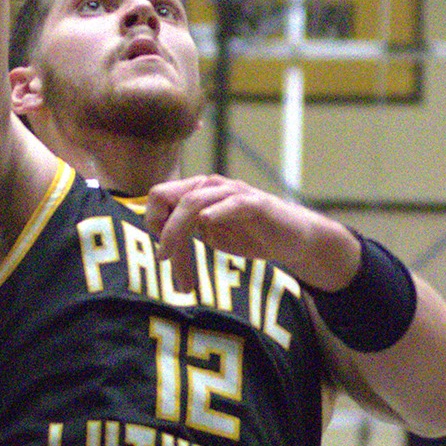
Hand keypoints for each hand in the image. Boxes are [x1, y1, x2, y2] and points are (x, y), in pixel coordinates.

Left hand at [145, 175, 361, 294]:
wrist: (293, 239)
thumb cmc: (251, 235)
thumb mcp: (211, 236)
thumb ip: (186, 233)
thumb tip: (160, 242)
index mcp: (198, 191)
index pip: (159, 196)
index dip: (152, 223)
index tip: (162, 253)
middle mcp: (211, 185)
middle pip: (168, 196)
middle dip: (160, 230)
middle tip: (163, 259)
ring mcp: (233, 192)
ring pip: (192, 202)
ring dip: (177, 233)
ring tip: (173, 260)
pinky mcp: (254, 203)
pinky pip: (230, 203)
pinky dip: (215, 213)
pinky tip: (206, 223)